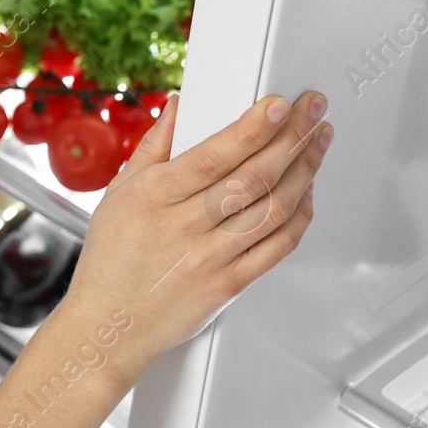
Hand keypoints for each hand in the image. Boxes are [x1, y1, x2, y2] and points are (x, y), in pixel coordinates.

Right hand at [46, 91, 330, 390]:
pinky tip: (306, 195)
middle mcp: (184, 226)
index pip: (213, 154)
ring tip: (317, 144)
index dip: (252, 127)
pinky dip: (299, 217)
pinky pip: (277, 247)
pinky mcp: (229, 284)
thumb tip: (179, 107)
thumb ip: (152, 147)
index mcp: (153, 196)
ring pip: (272, 209)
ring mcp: (210, 258)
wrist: (109, 323)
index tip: (279, 104)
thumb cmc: (110, 260)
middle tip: (314, 112)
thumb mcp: (118, 193)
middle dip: (292, 138)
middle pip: (252, 177)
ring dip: (304, 172)